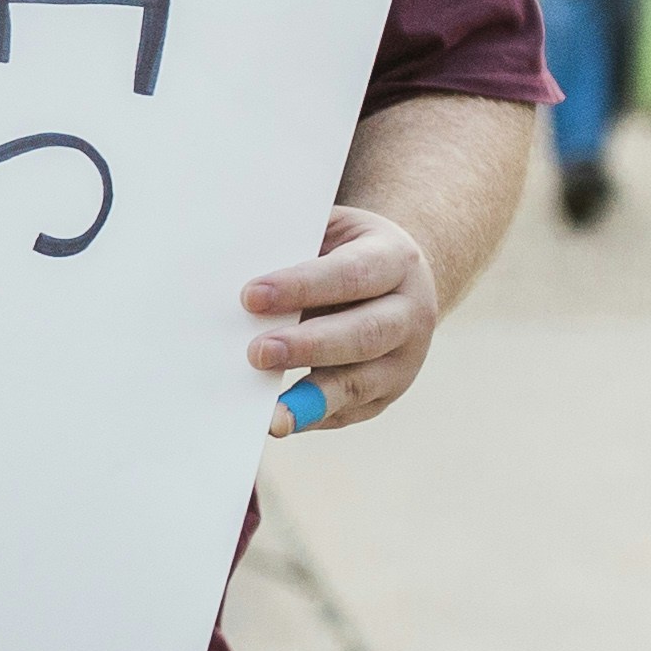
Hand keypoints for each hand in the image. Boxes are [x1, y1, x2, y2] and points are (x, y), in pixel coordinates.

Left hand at [247, 203, 444, 436]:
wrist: (402, 281)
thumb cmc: (348, 252)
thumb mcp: (335, 230)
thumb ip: (297, 243)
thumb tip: (241, 266)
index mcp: (395, 260)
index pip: (351, 274)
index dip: (302, 286)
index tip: (250, 296)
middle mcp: (409, 312)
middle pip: (364, 334)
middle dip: (308, 346)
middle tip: (257, 353)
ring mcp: (404, 358)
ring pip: (361, 382)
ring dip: (312, 397)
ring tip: (271, 414)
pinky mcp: (387, 392)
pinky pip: (349, 410)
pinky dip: (312, 416)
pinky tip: (280, 420)